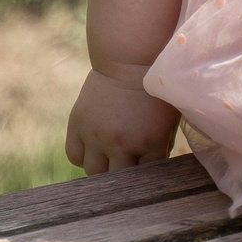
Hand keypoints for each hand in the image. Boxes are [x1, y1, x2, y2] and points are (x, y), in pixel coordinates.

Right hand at [65, 69, 181, 174]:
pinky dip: (83, 156)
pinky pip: (74, 155)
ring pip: (94, 172)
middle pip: (117, 181)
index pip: (147, 179)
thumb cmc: (155, 89)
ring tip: (110, 156)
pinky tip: (94, 147)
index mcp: (149, 142)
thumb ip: (161, 147)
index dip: (148, 177)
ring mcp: (96, 135)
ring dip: (103, 168)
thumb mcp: (167, 120)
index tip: (147, 171)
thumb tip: (154, 171)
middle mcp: (120, 143)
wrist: (129, 60)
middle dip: (125, 176)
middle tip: (128, 165)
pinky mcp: (77, 124)